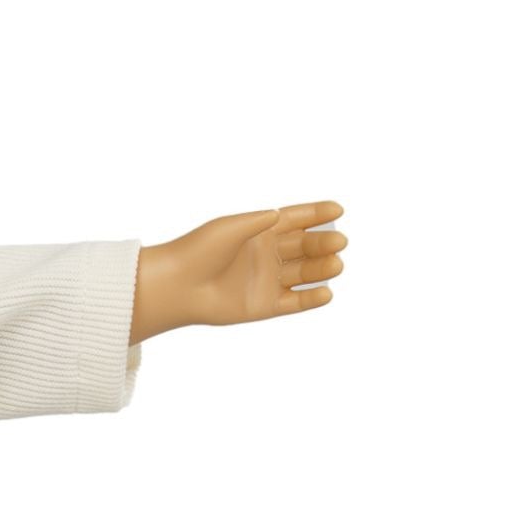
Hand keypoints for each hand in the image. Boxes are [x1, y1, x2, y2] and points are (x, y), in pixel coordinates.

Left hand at [133, 201, 346, 340]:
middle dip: (323, 243)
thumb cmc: (198, 251)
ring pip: (303, 274)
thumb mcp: (230, 228)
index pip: (296, 220)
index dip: (317, 214)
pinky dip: (311, 299)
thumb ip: (258, 221)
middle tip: (339, 242)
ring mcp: (266, 280)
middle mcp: (266, 255)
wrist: (176, 287)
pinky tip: (326, 293)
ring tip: (336, 265)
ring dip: (322, 269)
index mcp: (259, 231)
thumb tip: (280, 214)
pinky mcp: (263, 306)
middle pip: (305, 247)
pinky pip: (294, 302)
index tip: (338, 210)